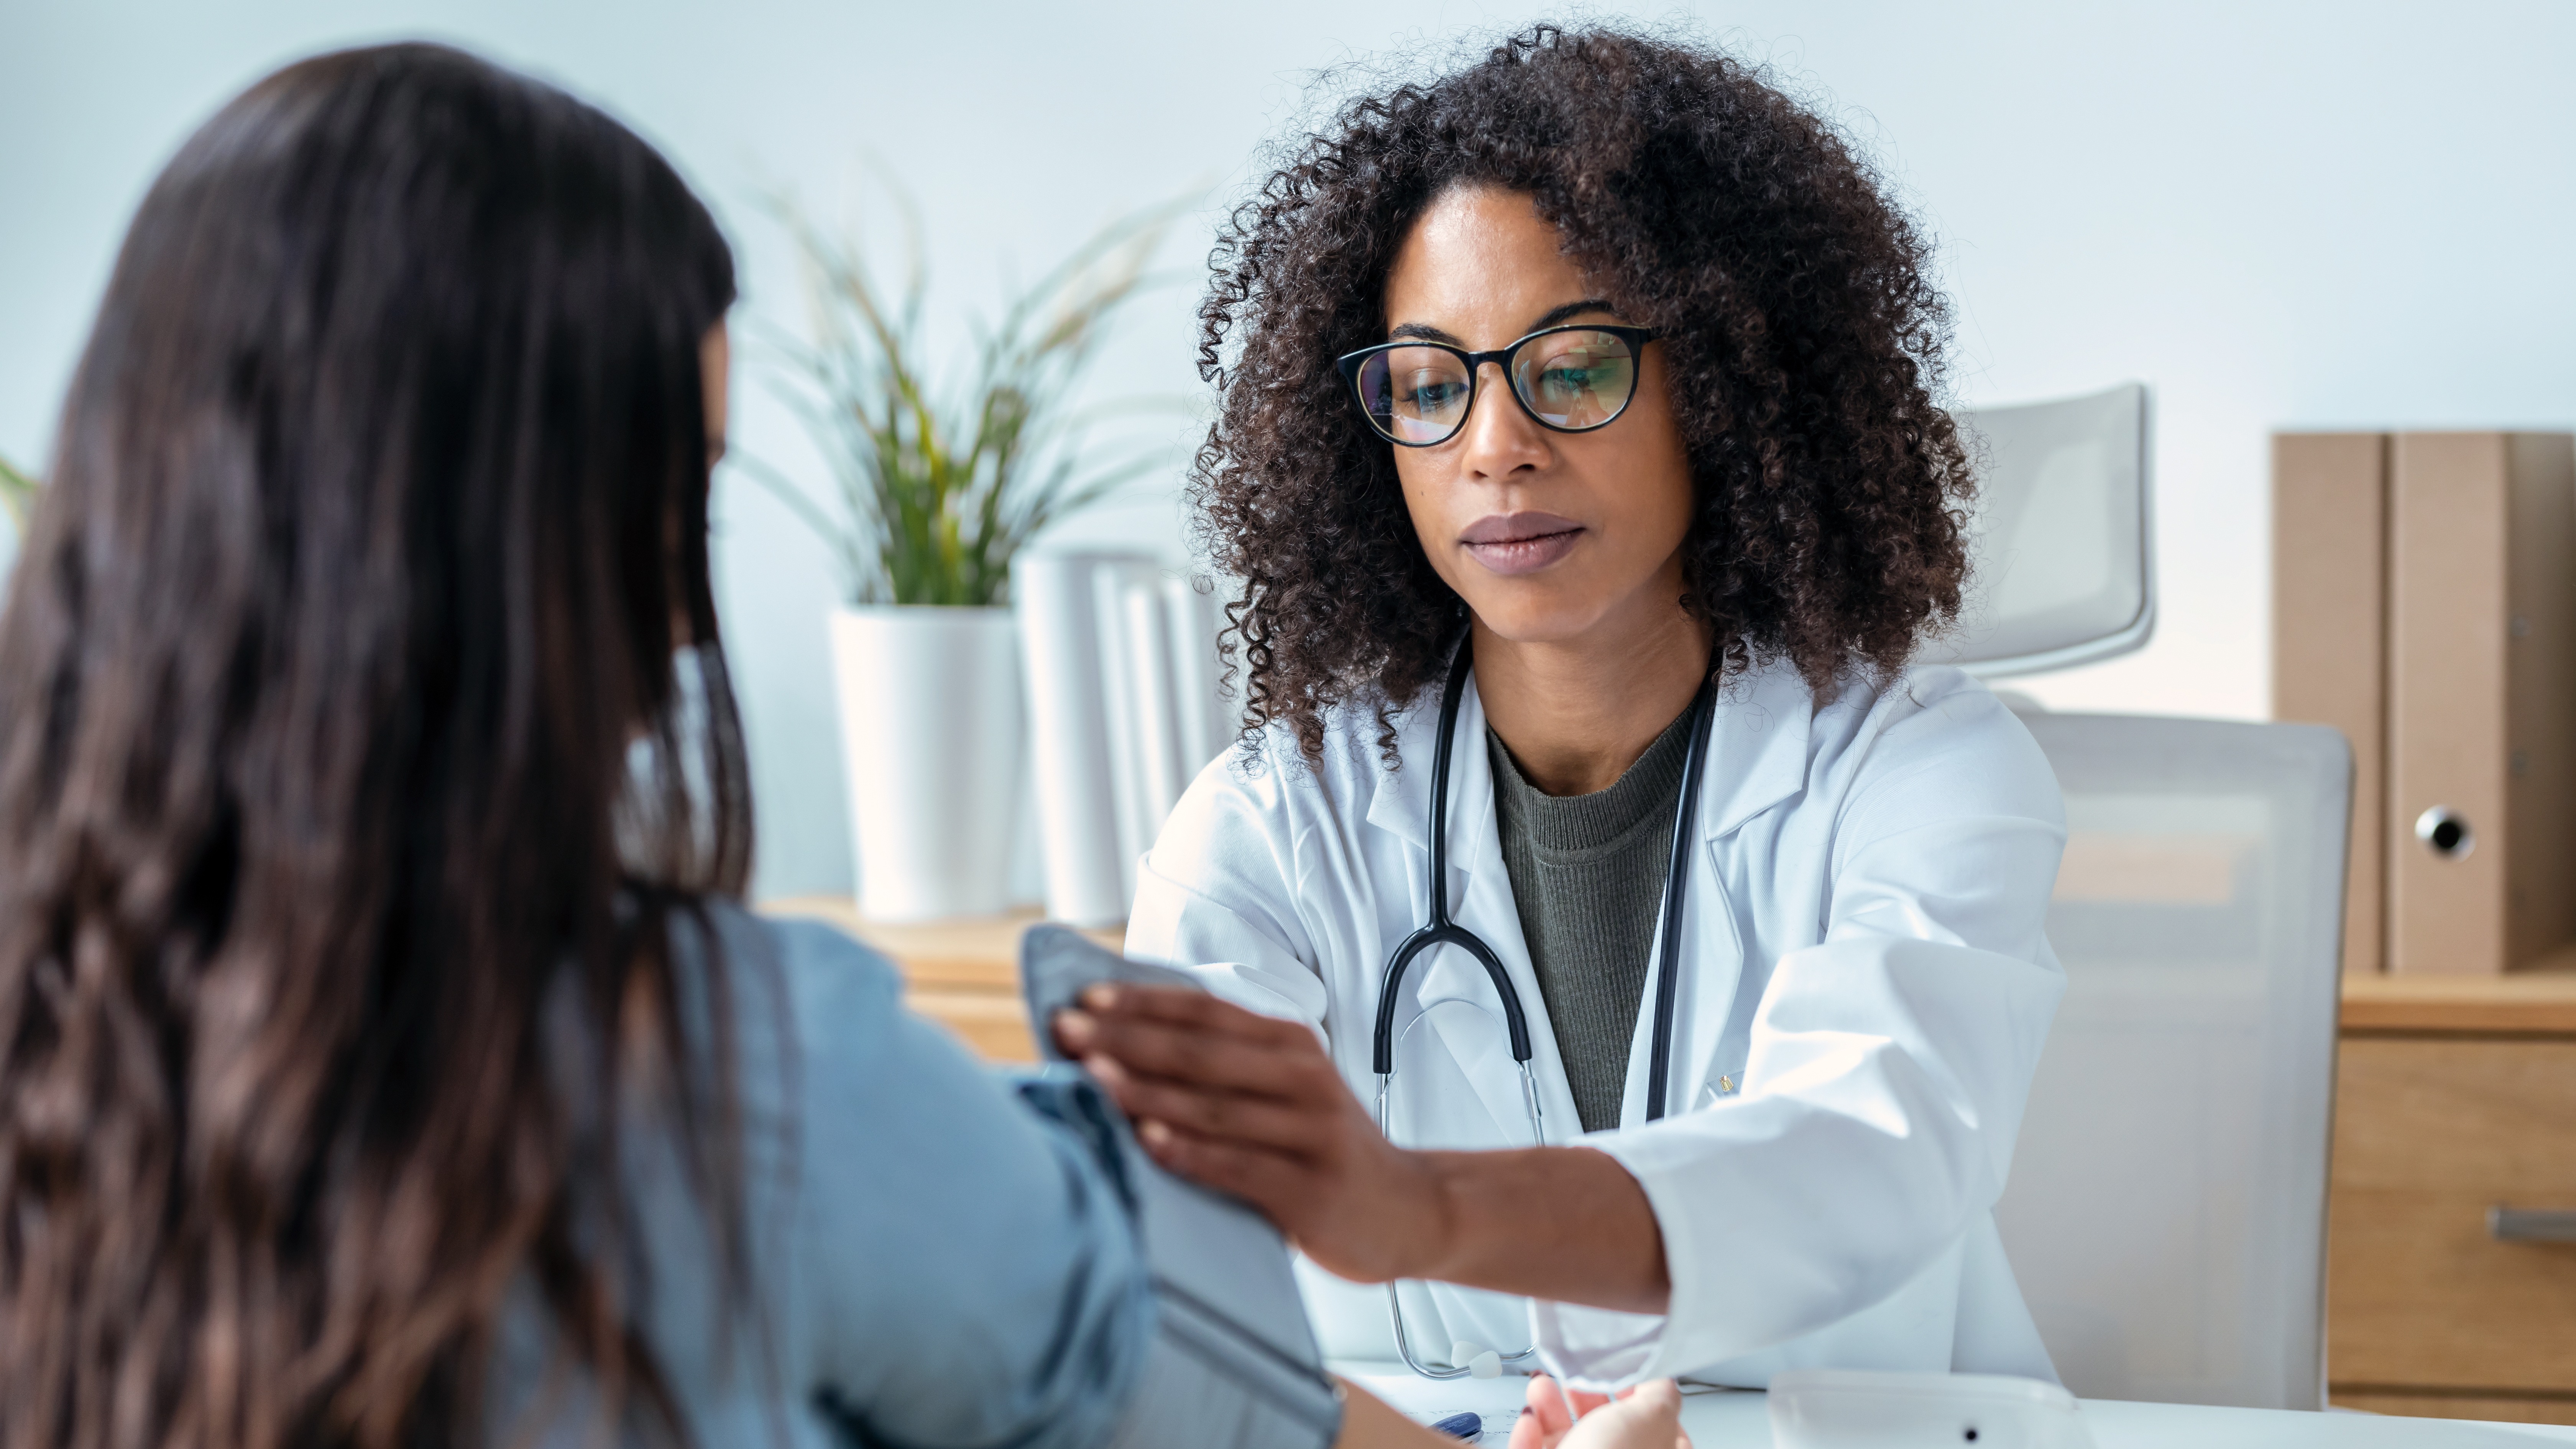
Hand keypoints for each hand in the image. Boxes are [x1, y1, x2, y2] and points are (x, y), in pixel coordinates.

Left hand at [1052, 984, 1444, 1282]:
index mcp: (1291, 1045)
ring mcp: (1310, 1132)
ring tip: (1090, 1076)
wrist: (1408, 1208)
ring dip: (1146, 1090)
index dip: (1143, 1003)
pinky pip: (1237, 1166)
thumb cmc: (1323, 1146)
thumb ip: (1226, 1067)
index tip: (1084, 996)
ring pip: (1213, 1105)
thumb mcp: (1286, 1089)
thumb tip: (1125, 1045)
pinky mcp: (1310, 1187)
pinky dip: (1189, 1152)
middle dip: (1126, 1038)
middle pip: (1201, 1053)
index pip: (1206, 1013)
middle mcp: (1303, 1078)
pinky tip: (1146, 1140)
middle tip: (1066, 1028)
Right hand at [1507, 1376, 1688, 1448]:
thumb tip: (1662, 1378)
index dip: (1643, 1397)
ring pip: (1570, 1441)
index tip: (1623, 1375)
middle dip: (1586, 1397)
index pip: (1663, 1428)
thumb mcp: (1648, 1418)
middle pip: (1609, 1430)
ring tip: (1542, 1389)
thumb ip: (1661, 1394)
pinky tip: (1529, 1420)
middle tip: (1575, 1377)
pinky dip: (1529, 1436)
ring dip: (1551, 1409)